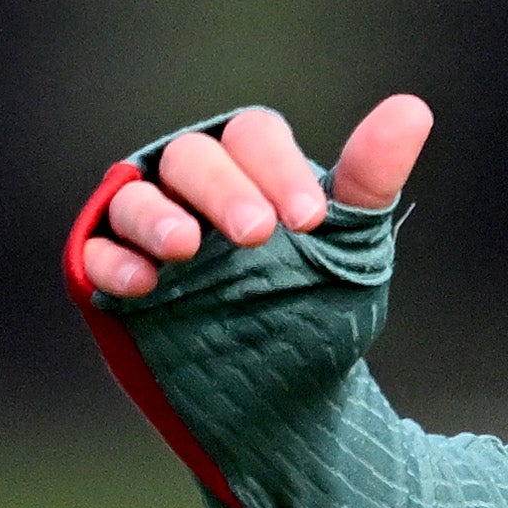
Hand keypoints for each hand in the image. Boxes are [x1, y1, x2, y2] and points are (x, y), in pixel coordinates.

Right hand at [73, 95, 433, 298]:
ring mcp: (149, 233)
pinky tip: (143, 286)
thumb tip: (413, 108)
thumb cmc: (315, 306)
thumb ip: (370, 180)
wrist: (288, 399)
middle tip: (258, 235)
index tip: (308, 220)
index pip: (253, 138)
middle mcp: (194, 188)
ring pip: (134, 199)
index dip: (277, 168)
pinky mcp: (113, 280)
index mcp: (251, 167)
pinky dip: (112, 263)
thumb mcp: (349, 247)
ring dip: (155, 218)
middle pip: (192, 158)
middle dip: (222, 189)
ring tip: (186, 248)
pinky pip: (95, 254)